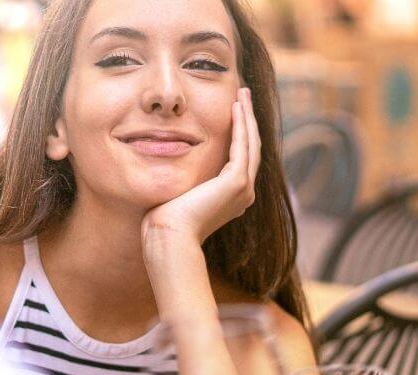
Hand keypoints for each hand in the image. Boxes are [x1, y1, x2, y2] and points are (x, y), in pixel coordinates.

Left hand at [142, 87, 260, 244]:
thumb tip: (172, 166)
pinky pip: (243, 146)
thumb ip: (185, 179)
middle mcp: (244, 193)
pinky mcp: (237, 182)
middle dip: (248, 119)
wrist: (170, 237)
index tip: (234, 109)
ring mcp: (244, 189)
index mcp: (232, 197)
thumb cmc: (166, 220)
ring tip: (243, 93)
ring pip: (251, 143)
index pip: (241, 157)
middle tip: (244, 95)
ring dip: (248, 116)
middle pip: (251, 147)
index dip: (240, 131)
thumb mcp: (179, 193)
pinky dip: (241, 124)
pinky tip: (236, 106)